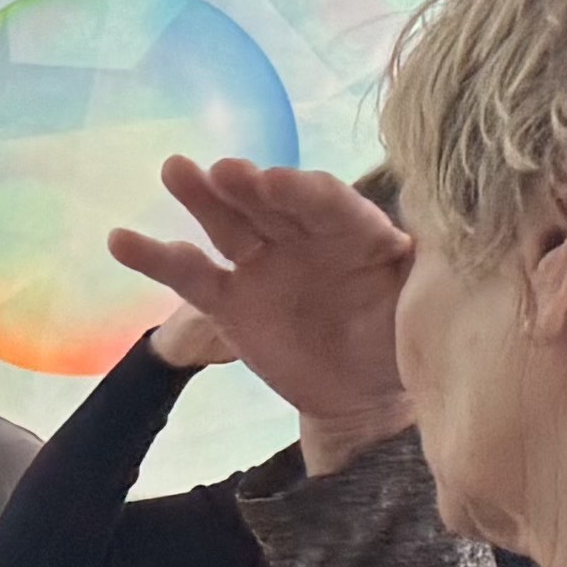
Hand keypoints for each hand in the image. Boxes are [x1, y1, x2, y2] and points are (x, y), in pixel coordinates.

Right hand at [111, 158, 414, 469]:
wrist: (365, 394)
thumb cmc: (398, 341)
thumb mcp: (421, 304)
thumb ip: (422, 269)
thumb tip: (445, 229)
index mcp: (356, 233)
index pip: (330, 205)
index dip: (304, 193)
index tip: (280, 182)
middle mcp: (304, 237)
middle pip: (272, 205)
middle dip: (250, 187)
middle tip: (226, 171)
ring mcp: (263, 265)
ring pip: (228, 225)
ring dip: (202, 198)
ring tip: (176, 171)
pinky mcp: (230, 301)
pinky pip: (191, 276)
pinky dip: (156, 257)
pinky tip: (121, 240)